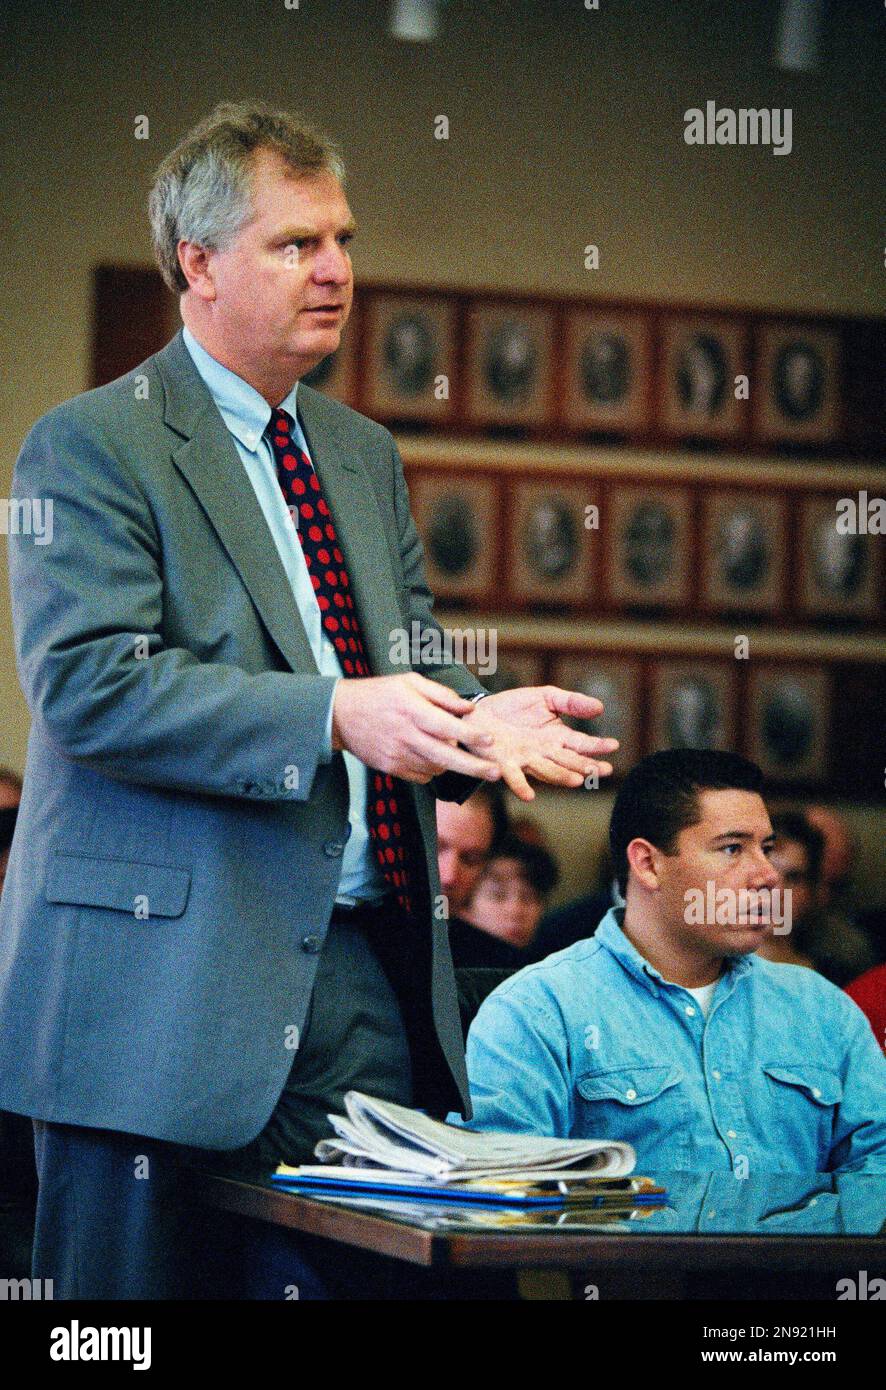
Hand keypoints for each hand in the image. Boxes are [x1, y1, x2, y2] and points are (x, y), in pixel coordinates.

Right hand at [331, 672, 502, 783]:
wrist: (340, 714)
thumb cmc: (379, 693)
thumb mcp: (409, 682)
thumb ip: (441, 695)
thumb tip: (468, 708)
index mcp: (411, 710)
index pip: (447, 726)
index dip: (470, 735)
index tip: (490, 740)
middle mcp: (405, 735)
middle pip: (446, 756)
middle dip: (475, 768)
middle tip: (496, 773)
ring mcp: (397, 755)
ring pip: (436, 768)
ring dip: (451, 764)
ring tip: (454, 752)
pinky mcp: (390, 768)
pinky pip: (421, 776)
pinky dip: (432, 769)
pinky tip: (429, 755)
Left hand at [458, 685, 618, 801]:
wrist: (478, 712)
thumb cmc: (513, 707)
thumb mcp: (545, 697)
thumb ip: (571, 702)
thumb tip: (600, 708)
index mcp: (557, 737)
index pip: (582, 744)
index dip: (597, 746)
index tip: (613, 746)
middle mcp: (544, 753)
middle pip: (569, 762)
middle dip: (586, 767)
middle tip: (604, 770)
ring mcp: (526, 760)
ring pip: (548, 771)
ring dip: (562, 777)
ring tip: (577, 780)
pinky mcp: (504, 764)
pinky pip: (514, 777)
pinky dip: (521, 787)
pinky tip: (529, 796)